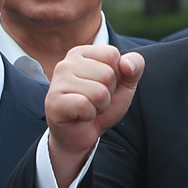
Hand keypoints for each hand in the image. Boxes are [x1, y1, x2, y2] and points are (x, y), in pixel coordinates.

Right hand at [45, 45, 144, 187]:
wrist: (82, 134)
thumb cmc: (100, 105)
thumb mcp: (125, 84)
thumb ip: (134, 66)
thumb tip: (126, 64)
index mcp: (81, 53)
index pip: (112, 54)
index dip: (116, 75)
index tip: (103, 86)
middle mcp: (65, 63)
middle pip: (107, 74)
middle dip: (108, 93)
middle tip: (94, 101)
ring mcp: (57, 82)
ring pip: (99, 92)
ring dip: (99, 106)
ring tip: (88, 108)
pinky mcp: (53, 102)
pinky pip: (85, 105)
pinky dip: (89, 115)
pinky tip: (80, 116)